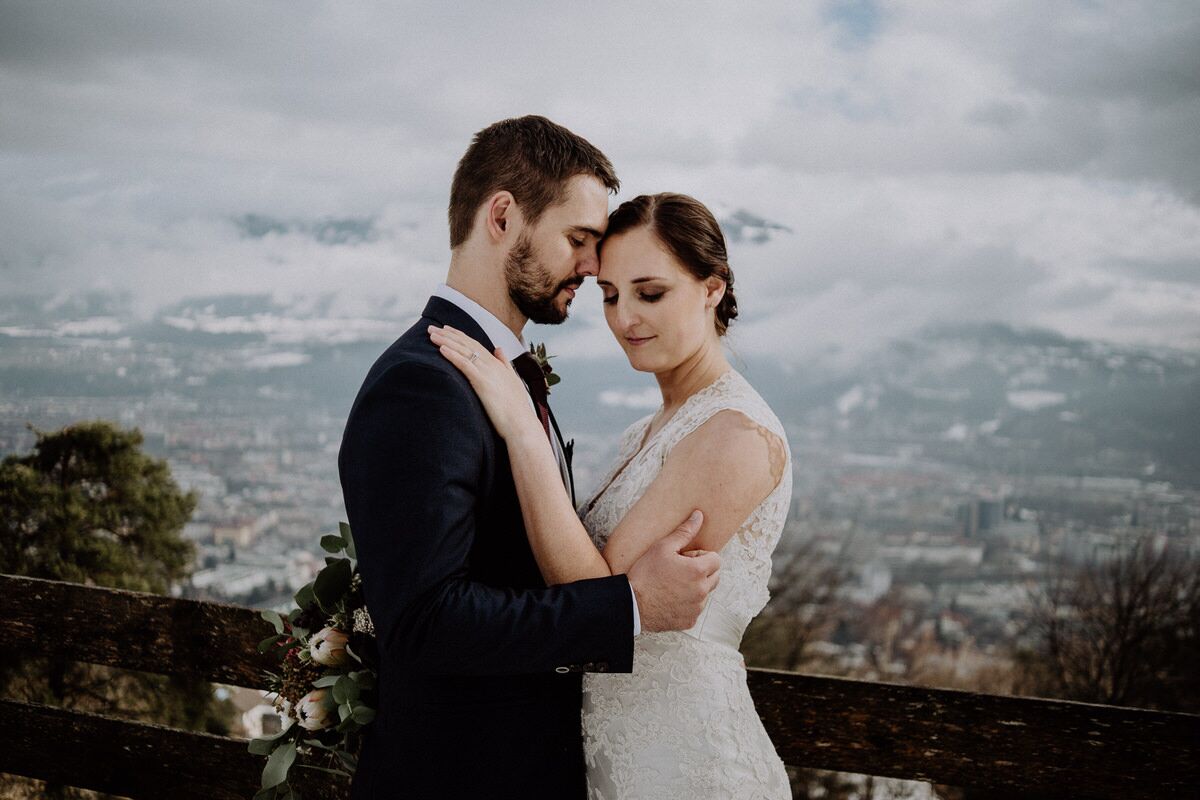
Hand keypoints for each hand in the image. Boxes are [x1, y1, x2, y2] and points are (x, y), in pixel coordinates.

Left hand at [428, 325, 541, 439]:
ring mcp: (487, 371)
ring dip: (446, 341)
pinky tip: (441, 348)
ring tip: (431, 334)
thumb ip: (505, 364)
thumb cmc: (516, 409)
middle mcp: (492, 364)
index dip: (459, 336)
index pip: (475, 344)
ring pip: (463, 350)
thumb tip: (499, 349)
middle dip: (448, 334)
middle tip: (431, 327)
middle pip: (466, 343)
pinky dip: (452, 355)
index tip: (446, 329)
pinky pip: (464, 364)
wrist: (521, 423)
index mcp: (497, 364)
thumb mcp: (512, 381)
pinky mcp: (481, 382)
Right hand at [627, 510, 719, 632]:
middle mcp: (702, 591)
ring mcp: (696, 608)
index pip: (716, 559)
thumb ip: (685, 531)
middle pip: (715, 576)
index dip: (701, 556)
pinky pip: (696, 608)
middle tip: (679, 570)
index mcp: (698, 571)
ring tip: (673, 585)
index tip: (685, 558)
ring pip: (705, 593)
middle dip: (702, 571)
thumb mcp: (663, 547)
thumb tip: (699, 516)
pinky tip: (671, 598)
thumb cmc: (645, 574)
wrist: (632, 604)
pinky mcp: (690, 621)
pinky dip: (688, 603)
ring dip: (695, 587)